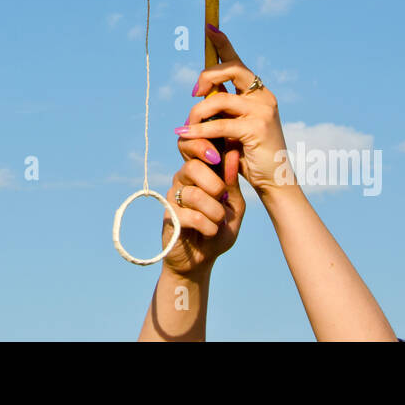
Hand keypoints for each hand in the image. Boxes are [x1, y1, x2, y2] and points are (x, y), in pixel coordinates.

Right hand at [160, 153, 245, 276]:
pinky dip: (208, 226)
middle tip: (223, 199)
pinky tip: (210, 232)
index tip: (217, 158)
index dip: (201, 146)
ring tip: (219, 222)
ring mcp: (173, 197)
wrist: (203, 258)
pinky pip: (191, 216)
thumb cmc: (220, 228)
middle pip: (193, 167)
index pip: (193, 148)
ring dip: (214, 211)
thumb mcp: (234, 205)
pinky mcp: (169, 216)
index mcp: (200, 173)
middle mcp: (183, 180)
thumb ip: (232, 182)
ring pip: (194, 194)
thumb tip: (233, 153)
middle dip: (214, 184)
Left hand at [176, 26, 293, 196]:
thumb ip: (223, 109)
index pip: (238, 62)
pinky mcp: (257, 128)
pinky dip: (200, 131)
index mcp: (258, 92)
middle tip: (193, 92)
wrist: (275, 180)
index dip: (223, 43)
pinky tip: (186, 135)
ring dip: (198, 113)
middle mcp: (263, 96)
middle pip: (232, 70)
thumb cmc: (251, 155)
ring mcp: (262, 110)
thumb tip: (201, 94)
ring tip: (186, 126)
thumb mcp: (235, 126)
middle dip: (207, 76)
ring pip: (219, 99)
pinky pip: (220, 124)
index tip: (209, 27)